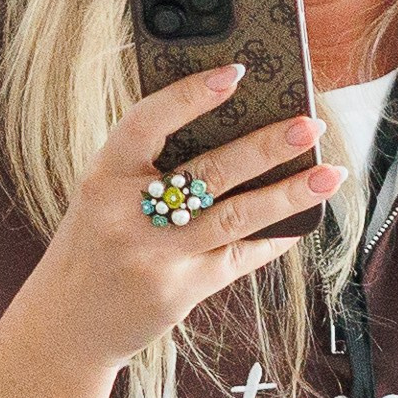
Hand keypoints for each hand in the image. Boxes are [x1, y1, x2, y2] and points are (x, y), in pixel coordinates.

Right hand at [30, 62, 345, 381]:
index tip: (235, 72)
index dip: (190, 95)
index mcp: (102, 178)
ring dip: (289, 193)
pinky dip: (274, 237)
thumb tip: (231, 127)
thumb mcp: (102, 197)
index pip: (146, 122)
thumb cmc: (94, 245)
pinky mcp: (181, 291)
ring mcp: (157, 257)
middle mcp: (127, 216)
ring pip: (236, 217)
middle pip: (209, 171)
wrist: (67, 325)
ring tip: (330, 173)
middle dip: (266, 146)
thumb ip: (148, 167)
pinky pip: (239, 258)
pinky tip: (303, 220)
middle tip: (310, 124)